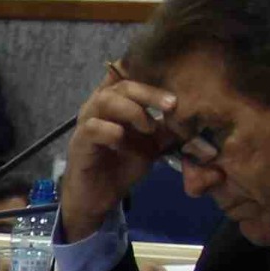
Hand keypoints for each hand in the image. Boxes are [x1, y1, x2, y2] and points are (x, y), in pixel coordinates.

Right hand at [60, 68, 176, 240]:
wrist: (97, 198)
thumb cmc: (121, 166)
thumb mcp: (150, 145)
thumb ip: (165, 129)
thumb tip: (190, 117)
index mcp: (114, 103)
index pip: (126, 75)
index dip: (145, 72)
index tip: (170, 81)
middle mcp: (97, 107)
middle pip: (120, 85)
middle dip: (149, 93)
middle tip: (172, 105)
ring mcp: (86, 123)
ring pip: (105, 100)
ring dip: (132, 111)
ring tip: (149, 128)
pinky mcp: (79, 142)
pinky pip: (94, 128)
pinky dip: (113, 133)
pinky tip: (124, 143)